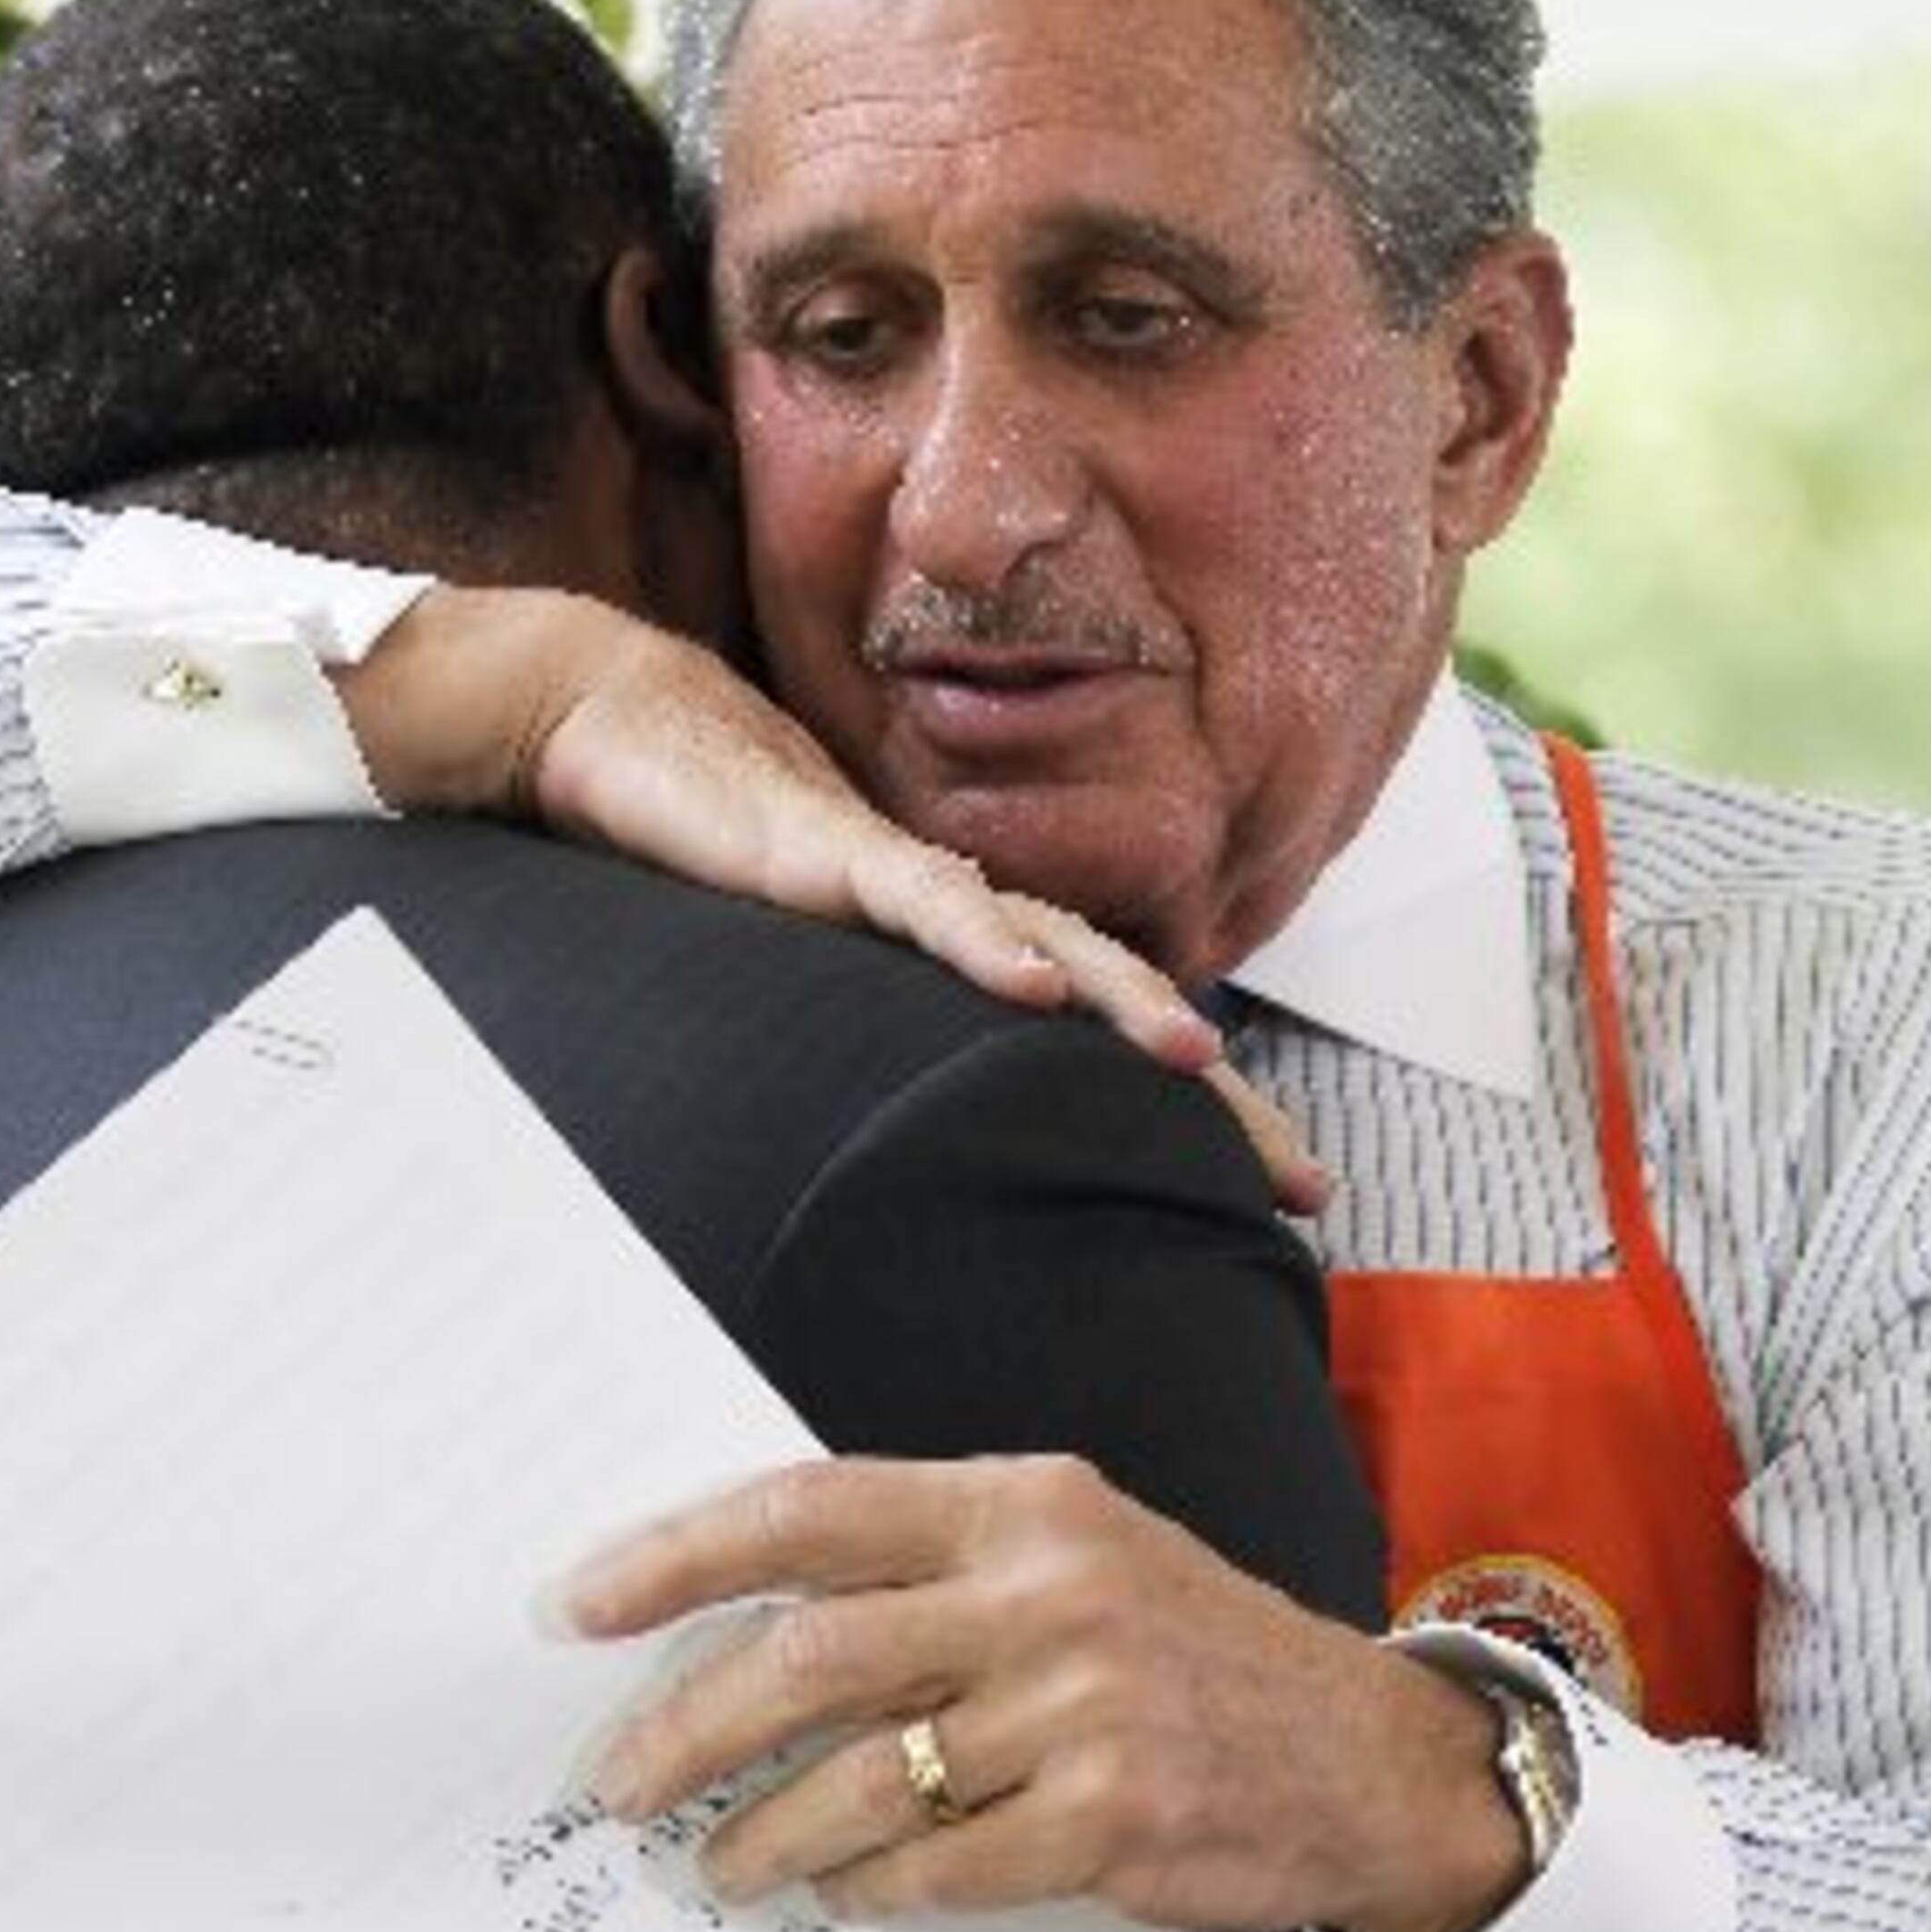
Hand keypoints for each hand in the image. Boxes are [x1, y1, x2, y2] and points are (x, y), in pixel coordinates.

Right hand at [339, 590, 1324, 1210]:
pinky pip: (925, 901)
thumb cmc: (717, 859)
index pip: (1110, 1036)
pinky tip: (1035, 985)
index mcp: (973, 947)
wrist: (626, 732)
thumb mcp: (809, 987)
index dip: (1202, 1116)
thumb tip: (925, 1164)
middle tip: (1304, 1182)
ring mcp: (906, 879)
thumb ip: (875, 1049)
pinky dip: (985, 943)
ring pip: (1050, 945)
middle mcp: (967, 913)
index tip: (1286, 1199)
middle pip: (1122, 1000)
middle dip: (1215, 1098)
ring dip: (1130, 1006)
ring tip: (1199, 1068)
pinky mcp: (831, 857)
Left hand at [558, 1455, 1524, 1931]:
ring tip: (721, 1863)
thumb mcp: (1073, 1553)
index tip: (578, 1606)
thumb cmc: (1186, 1647)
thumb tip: (741, 1617)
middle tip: (618, 1782)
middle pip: (807, 1656)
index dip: (675, 1556)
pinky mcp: (1112, 1817)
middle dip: (684, 1728)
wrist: (1363, 1755)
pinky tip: (844, 1895)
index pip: (807, 1509)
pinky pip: (938, 1868)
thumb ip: (931, 1566)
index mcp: (1020, 1500)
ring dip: (763, 1835)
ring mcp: (1083, 1705)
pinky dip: (872, 1891)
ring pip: (859, 1781)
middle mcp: (1047, 1587)